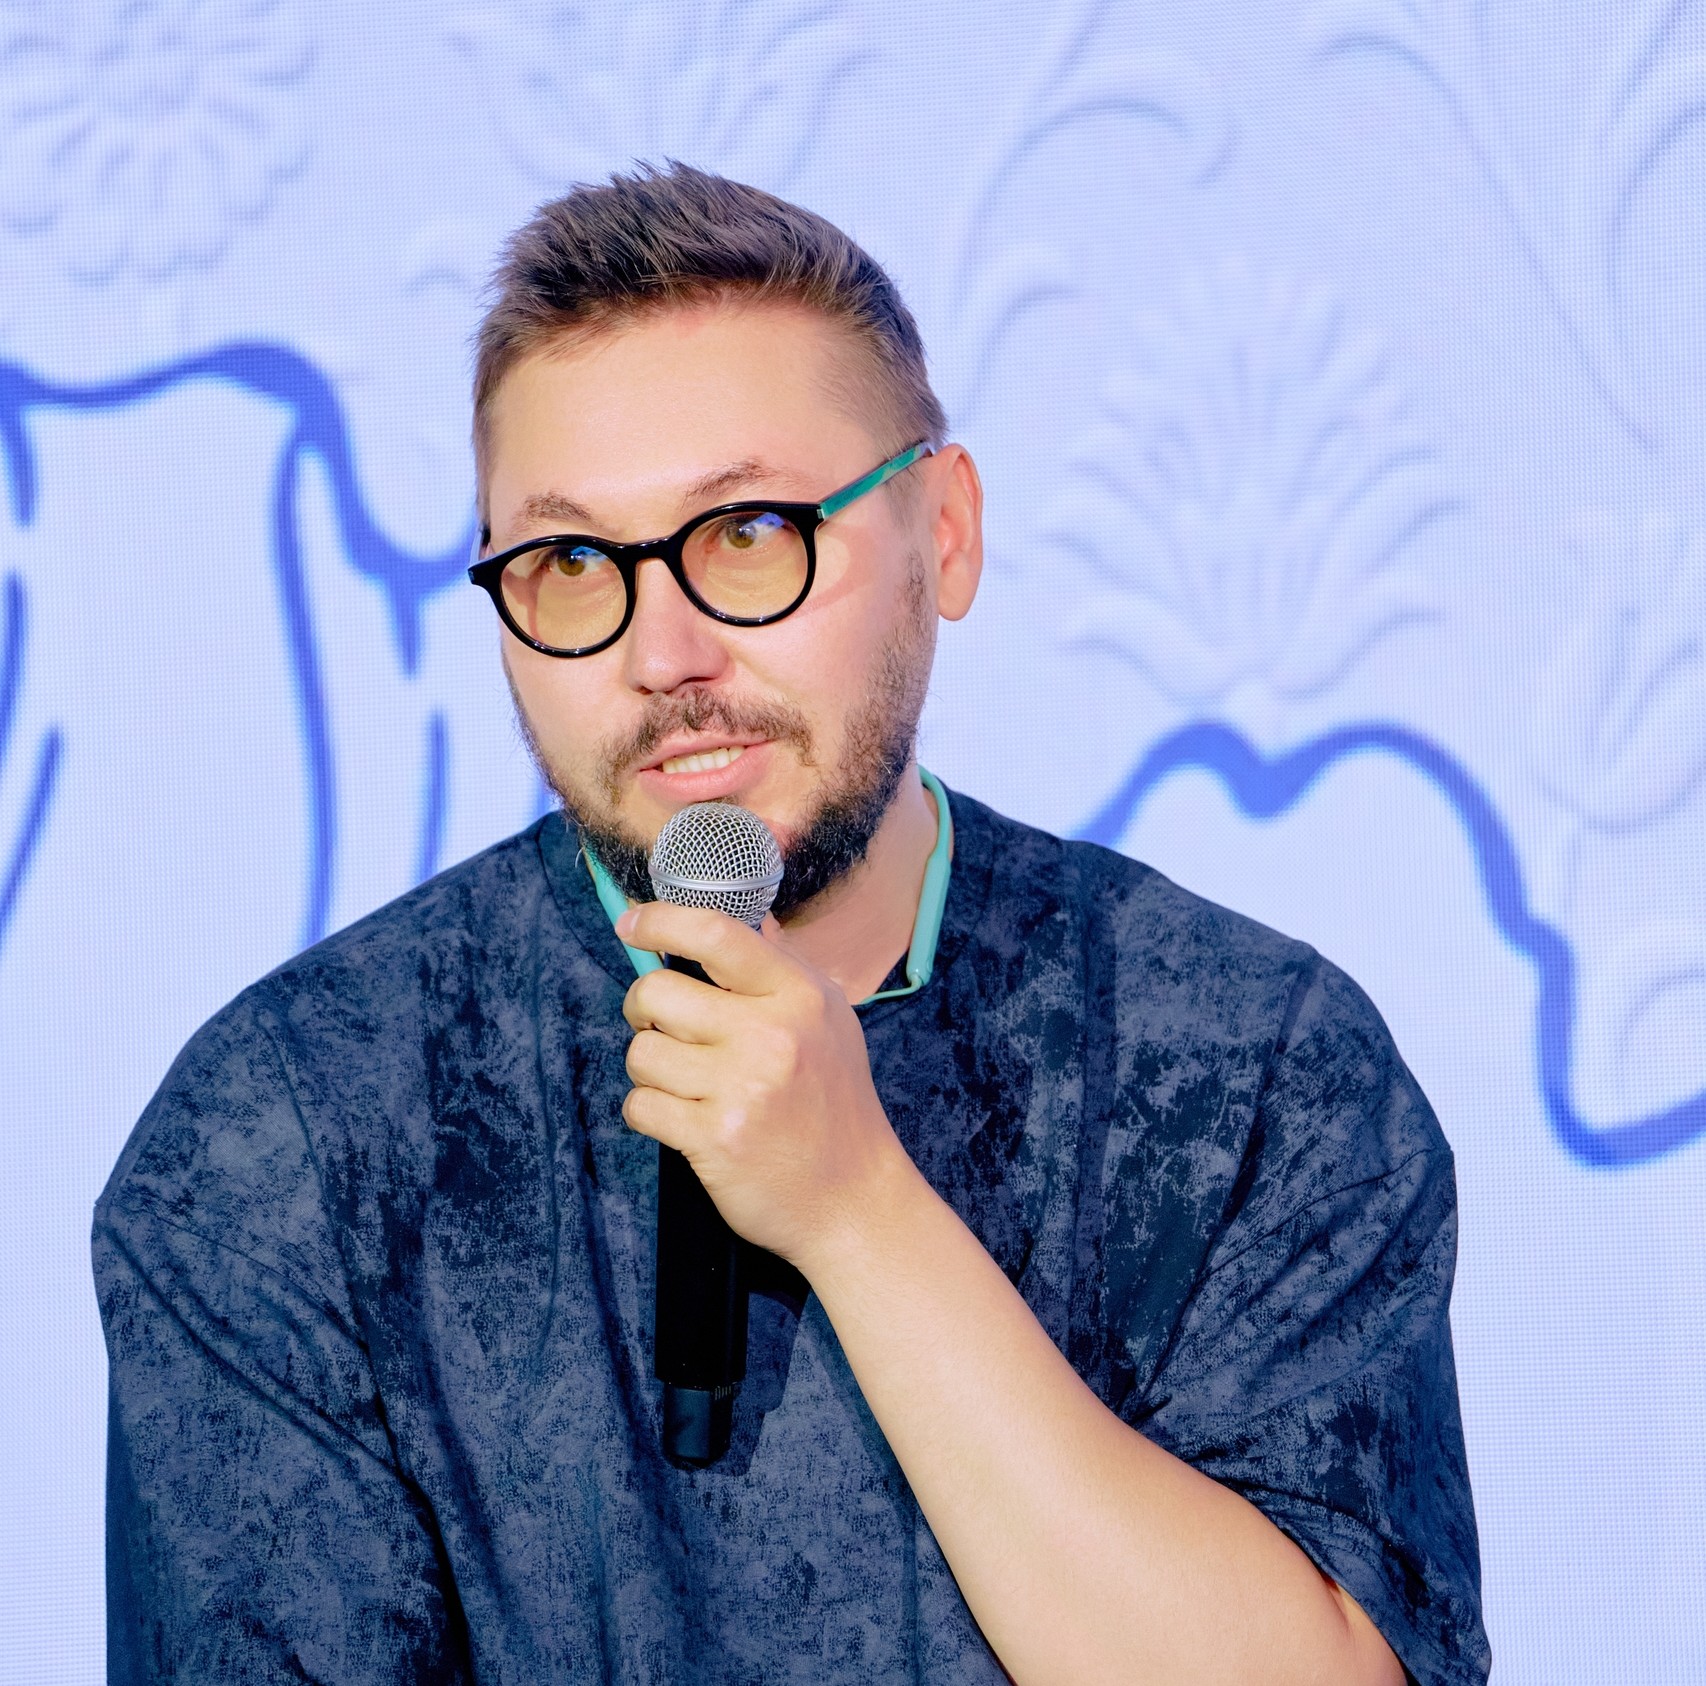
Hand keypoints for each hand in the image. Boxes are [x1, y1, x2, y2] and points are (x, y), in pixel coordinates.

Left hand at [616, 902, 914, 1271]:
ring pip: (641, 1053)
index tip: (633, 926)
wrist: (852, 1200)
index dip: (660, 921)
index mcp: (798, 996)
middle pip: (657, 993)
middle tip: (660, 1026)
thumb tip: (751, 917)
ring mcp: (742, 1089)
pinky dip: (650, 1112)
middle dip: (642, 1009)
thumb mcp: (830, 1020)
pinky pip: (641, 1105)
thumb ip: (785, 967)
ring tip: (685, 1082)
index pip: (715, 933)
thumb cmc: (836, 1105)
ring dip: (650, 1068)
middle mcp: (771, 1035)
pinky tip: (683, 1119)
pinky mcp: (715, 1138)